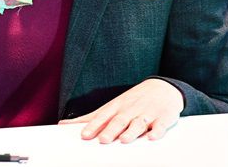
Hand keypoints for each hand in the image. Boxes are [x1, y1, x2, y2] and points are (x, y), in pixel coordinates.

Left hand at [59, 78, 183, 143]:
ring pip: (139, 123)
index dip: (93, 126)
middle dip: (111, 130)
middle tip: (103, 140)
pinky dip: (157, 131)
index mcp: (116, 107)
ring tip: (125, 140)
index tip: (84, 135)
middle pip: (120, 120)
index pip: (103, 117)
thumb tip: (63, 125)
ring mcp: (147, 113)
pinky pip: (161, 125)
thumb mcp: (111, 107)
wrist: (162, 88)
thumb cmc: (131, 101)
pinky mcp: (163, 118)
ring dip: (132, 131)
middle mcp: (130, 110)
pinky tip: (152, 137)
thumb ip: (89, 118)